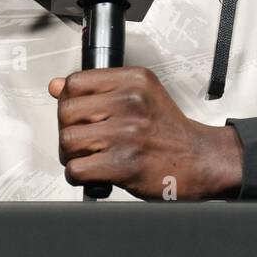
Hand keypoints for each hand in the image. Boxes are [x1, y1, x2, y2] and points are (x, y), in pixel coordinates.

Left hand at [49, 67, 243, 200]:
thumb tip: (56, 86)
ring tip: (91, 156)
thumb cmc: (170, 131)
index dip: (70, 101)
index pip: (75, 82)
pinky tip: (95, 172)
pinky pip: (77, 169)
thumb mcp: (140, 95)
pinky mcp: (124, 164)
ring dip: (73, 155)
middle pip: (66, 112)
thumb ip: (98, 89)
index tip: (81, 113)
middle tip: (85, 140)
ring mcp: (127, 134)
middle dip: (69, 130)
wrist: (200, 159)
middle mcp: (131, 103)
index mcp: (134, 81)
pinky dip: (79, 175)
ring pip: (68, 141)